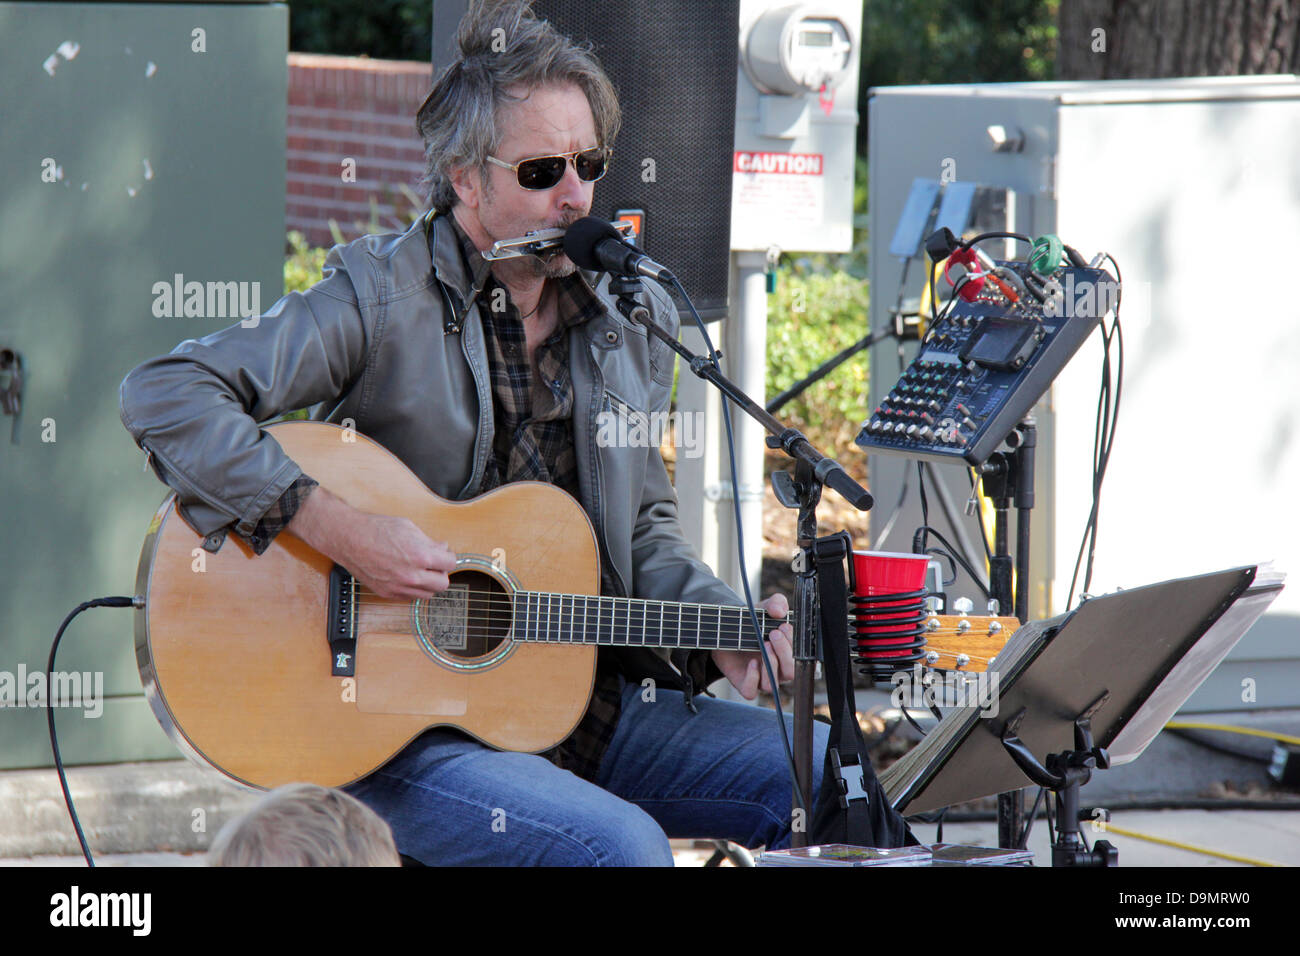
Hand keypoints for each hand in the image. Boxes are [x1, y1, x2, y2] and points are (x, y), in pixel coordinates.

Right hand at [288, 485, 456, 599]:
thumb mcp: (409, 528)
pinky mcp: (387, 593)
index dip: (448, 556)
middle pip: (443, 584)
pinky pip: (410, 597)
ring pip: (428, 594)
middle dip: (441, 572)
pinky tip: (407, 576)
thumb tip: (442, 549)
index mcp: (420, 556)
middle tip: (434, 563)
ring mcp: (399, 587)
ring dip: (428, 583)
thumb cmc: (376, 529)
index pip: (450, 564)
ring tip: (420, 570)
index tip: (444, 553)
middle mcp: (411, 575)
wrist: (349, 538)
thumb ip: (429, 542)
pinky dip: (413, 589)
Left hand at [712, 593, 794, 700]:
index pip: (799, 658)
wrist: (727, 630)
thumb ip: (776, 603)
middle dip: (784, 652)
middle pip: (790, 673)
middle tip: (774, 633)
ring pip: (772, 686)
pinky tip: (752, 662)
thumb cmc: (752, 622)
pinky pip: (751, 691)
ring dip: (770, 665)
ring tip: (763, 644)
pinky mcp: (744, 684)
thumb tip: (780, 610)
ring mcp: (760, 678)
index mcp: (787, 655)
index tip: (784, 626)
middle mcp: (777, 670)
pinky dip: (752, 677)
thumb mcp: (764, 608)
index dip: (794, 644)